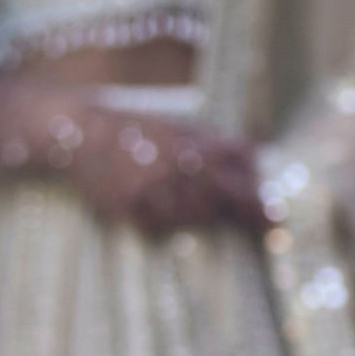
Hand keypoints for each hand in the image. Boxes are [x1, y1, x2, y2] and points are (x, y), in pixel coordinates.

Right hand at [31, 95, 269, 233]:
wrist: (76, 134)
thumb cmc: (135, 131)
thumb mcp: (177, 126)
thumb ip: (215, 141)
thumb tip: (256, 154)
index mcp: (188, 144)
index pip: (235, 172)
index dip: (257, 198)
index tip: (278, 219)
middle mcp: (172, 166)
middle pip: (220, 198)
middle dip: (247, 214)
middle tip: (271, 229)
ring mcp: (148, 189)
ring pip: (191, 217)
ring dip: (199, 216)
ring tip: (186, 204)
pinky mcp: (125, 208)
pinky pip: (156, 228)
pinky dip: (164, 225)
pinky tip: (157, 211)